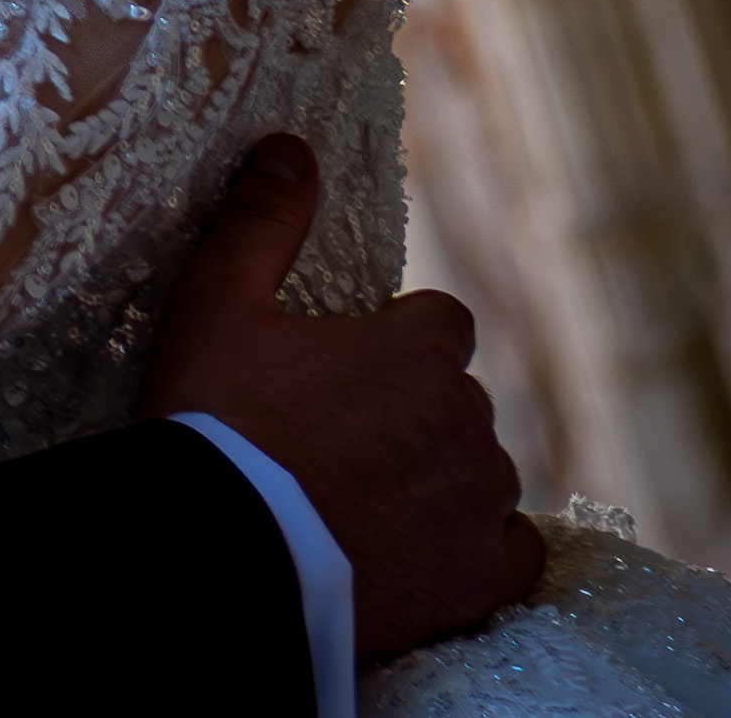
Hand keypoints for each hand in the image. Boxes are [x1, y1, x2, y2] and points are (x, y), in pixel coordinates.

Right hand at [145, 134, 542, 665]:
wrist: (217, 563)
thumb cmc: (215, 425)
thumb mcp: (217, 302)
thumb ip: (262, 218)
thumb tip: (291, 147)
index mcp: (415, 349)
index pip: (443, 324)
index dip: (398, 343)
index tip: (348, 370)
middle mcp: (465, 420)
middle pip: (460, 400)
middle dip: (417, 413)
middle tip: (344, 444)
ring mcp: (478, 505)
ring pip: (485, 473)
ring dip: (445, 479)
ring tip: (373, 506)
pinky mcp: (476, 582)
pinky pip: (514, 552)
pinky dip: (483, 550)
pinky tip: (434, 554)